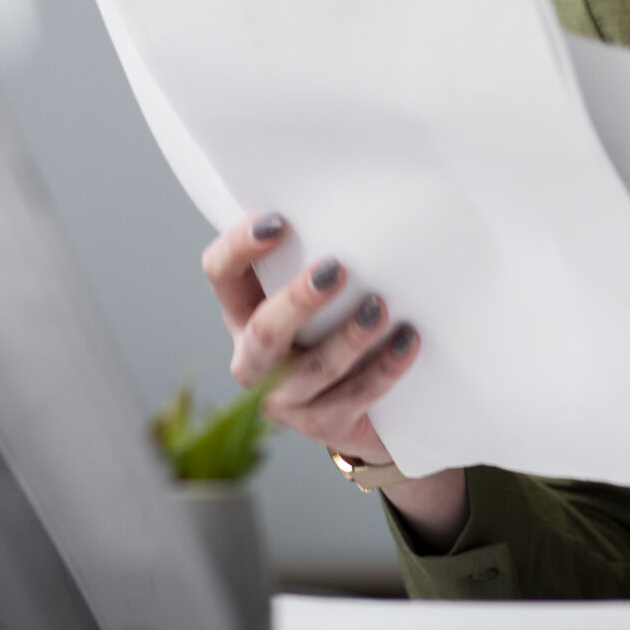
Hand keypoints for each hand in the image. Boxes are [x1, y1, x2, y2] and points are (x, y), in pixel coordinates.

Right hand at [201, 212, 422, 463]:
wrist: (366, 409)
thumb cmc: (338, 329)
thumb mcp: (321, 296)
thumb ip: (322, 259)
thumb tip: (364, 204)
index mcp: (243, 313)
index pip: (221, 274)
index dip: (239, 247)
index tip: (278, 223)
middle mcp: (254, 358)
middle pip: (265, 330)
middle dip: (299, 300)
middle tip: (336, 270)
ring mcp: (285, 398)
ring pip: (313, 369)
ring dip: (349, 337)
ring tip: (380, 309)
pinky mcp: (322, 425)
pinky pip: (354, 397)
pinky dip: (384, 368)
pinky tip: (408, 342)